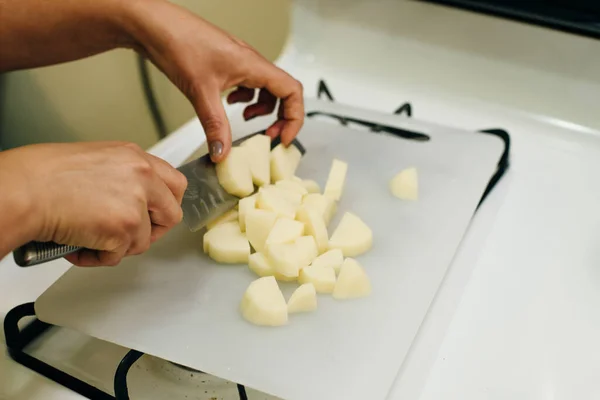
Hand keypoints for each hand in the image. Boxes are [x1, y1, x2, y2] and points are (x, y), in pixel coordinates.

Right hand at [0, 142, 186, 265]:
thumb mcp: (96, 161)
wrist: (23, 191)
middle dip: (152, 230)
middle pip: (171, 214)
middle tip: (128, 235)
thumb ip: (123, 177)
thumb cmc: (43, 176)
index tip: (155, 215)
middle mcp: (142, 176)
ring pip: (144, 240)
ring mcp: (136, 203)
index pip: (175, 183)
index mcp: (135, 157)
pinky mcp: (124, 228)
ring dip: (118, 246)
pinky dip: (98, 257)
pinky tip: (79, 245)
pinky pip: (119, 256)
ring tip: (90, 238)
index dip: (165, 204)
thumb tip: (131, 197)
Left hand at [124, 0, 303, 161]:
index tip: (283, 138)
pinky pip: (249, 84)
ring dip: (262, 109)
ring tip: (246, 120)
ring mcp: (240, 62)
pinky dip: (246, 99)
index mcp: (253, 65)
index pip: (292, 91)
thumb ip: (215, 126)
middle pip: (283, 92)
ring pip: (266, 89)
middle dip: (280, 117)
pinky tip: (229, 104)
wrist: (154, 25)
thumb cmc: (178, 42)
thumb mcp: (200, 92)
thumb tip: (223, 152)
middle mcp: (251, 62)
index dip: (294, 118)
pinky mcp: (227, 64)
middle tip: (268, 136)